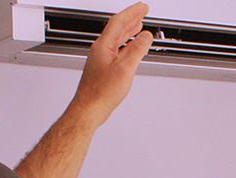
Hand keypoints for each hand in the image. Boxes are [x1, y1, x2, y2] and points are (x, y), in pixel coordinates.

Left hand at [69, 2, 153, 127]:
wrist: (89, 108)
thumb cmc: (101, 92)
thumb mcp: (125, 69)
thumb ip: (137, 50)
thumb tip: (145, 36)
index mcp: (104, 46)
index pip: (119, 21)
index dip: (132, 12)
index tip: (143, 7)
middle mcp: (100, 50)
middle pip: (117, 28)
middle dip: (131, 19)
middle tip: (142, 13)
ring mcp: (100, 60)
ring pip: (116, 40)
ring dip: (128, 32)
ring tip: (137, 27)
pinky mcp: (102, 70)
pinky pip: (116, 51)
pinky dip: (125, 46)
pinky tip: (129, 51)